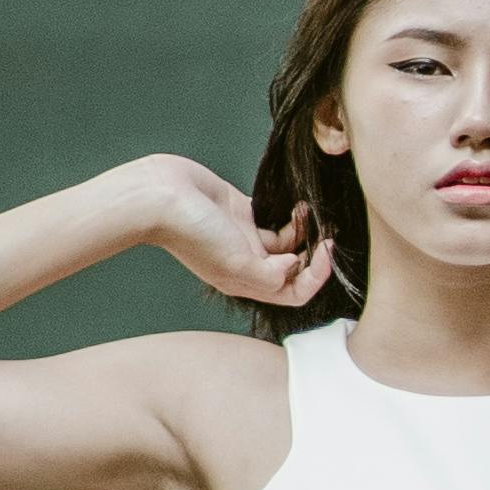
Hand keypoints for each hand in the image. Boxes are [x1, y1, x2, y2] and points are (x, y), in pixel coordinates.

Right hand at [138, 155, 337, 312]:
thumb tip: (294, 266)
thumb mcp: (236, 264)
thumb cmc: (192, 232)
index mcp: (246, 282)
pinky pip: (273, 219)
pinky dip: (290, 214)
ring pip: (287, 243)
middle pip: (294, 270)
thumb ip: (270, 275)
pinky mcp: (240, 213)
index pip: (294, 292)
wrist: (162, 196)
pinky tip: (297, 204)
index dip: (316, 277)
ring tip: (310, 213)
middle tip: (327, 233)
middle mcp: (247, 264)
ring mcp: (244, 238)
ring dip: (304, 232)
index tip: (326, 252)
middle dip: (314, 254)